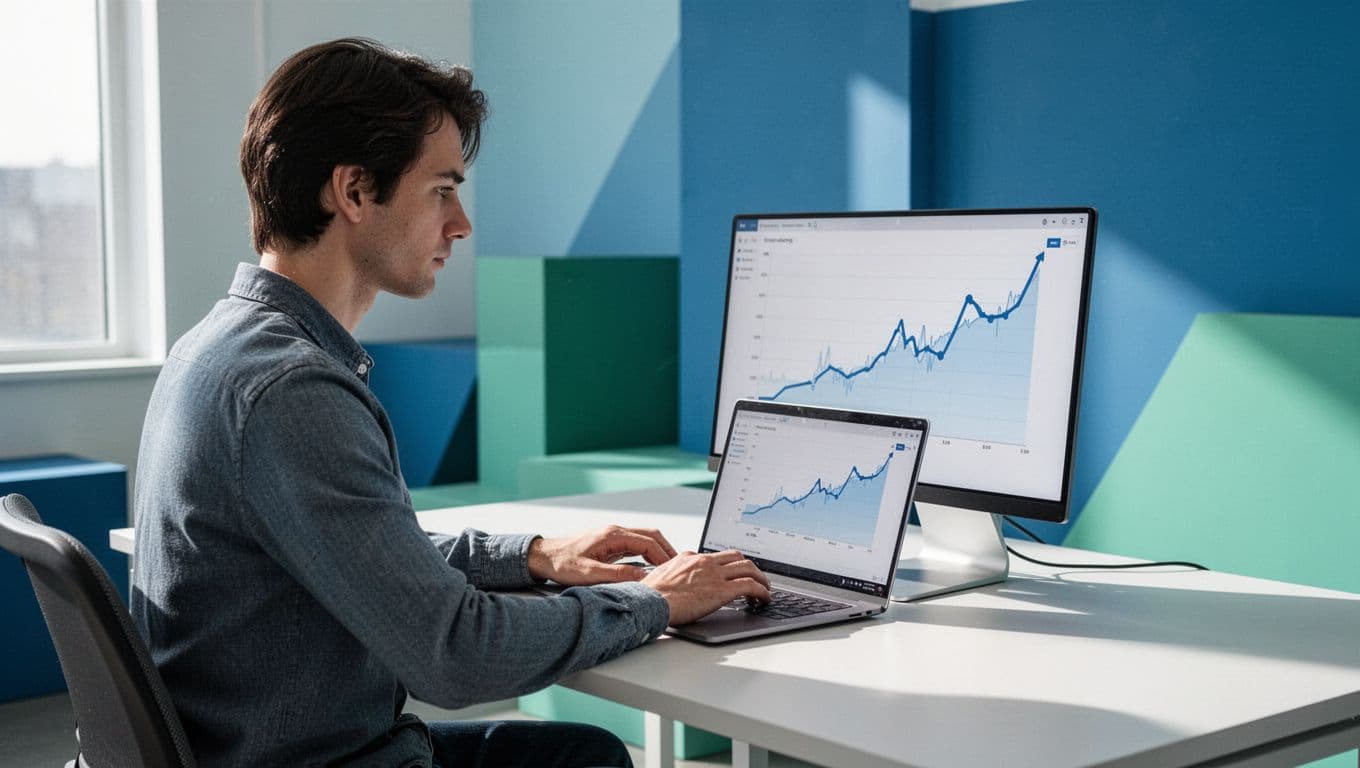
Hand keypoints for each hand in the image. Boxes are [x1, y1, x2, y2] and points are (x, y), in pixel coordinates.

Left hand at [527, 525, 677, 584]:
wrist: (543, 556)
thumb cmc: (561, 562)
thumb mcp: (589, 573)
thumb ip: (617, 575)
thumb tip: (643, 578)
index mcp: (613, 535)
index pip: (648, 542)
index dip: (664, 556)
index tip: (674, 569)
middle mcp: (615, 532)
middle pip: (651, 536)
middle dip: (667, 550)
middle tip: (679, 567)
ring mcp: (613, 536)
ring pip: (644, 539)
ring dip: (658, 551)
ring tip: (669, 568)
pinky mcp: (610, 544)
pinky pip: (636, 545)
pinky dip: (648, 553)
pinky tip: (651, 566)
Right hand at [641, 550, 771, 625]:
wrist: (650, 601)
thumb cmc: (650, 595)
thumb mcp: (660, 578)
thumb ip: (672, 577)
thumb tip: (673, 584)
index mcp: (689, 558)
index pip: (716, 556)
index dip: (729, 565)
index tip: (733, 572)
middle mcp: (704, 562)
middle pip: (736, 557)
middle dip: (749, 567)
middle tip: (756, 577)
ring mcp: (715, 574)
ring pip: (748, 568)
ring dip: (761, 578)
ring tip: (765, 588)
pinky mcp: (722, 590)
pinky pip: (750, 586)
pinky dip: (762, 591)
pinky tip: (765, 598)